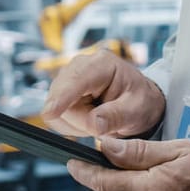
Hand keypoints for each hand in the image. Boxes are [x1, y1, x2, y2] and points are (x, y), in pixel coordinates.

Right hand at [41, 51, 164, 137]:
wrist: (137, 101)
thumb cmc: (139, 101)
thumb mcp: (137, 110)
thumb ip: (116, 116)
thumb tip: (93, 124)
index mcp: (102, 64)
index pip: (76, 79)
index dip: (62, 97)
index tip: (50, 113)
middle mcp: (80, 66)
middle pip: (61, 97)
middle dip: (79, 119)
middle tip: (104, 126)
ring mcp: (68, 78)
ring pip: (56, 110)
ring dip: (77, 124)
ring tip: (100, 122)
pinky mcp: (62, 92)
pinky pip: (56, 117)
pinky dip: (72, 126)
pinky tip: (89, 122)